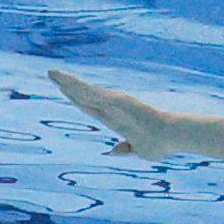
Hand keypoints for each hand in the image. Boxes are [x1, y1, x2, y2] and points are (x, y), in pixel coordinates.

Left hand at [47, 69, 186, 159]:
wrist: (172, 138)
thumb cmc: (161, 144)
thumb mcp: (140, 150)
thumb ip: (125, 149)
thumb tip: (113, 151)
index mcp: (115, 119)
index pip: (89, 107)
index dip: (75, 98)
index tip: (63, 90)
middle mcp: (112, 108)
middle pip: (83, 95)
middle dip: (66, 85)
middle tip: (51, 73)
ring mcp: (114, 102)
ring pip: (85, 91)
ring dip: (67, 81)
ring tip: (51, 72)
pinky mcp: (117, 100)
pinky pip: (92, 92)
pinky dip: (78, 85)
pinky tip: (65, 80)